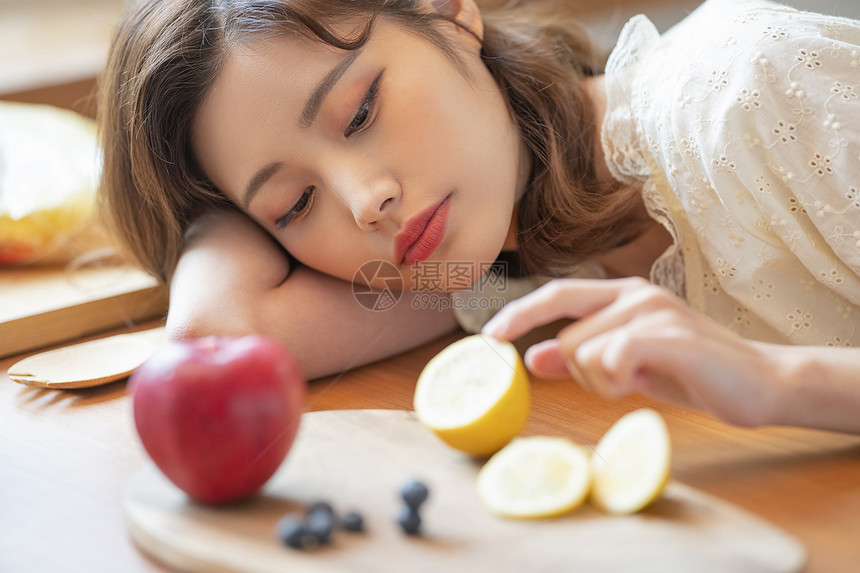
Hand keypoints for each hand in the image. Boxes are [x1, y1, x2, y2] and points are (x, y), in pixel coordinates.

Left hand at [482, 277, 784, 426]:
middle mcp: (635, 293)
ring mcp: (653, 310)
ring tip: (643, 381)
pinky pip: (612, 359)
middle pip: (567, 338)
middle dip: (584, 374)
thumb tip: (534, 357)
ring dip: (605, 382)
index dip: (520, 312)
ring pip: (584, 353)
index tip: (490, 336)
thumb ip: (582, 358)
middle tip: (624, 383)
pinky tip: (644, 383)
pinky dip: (618, 381)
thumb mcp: (628, 366)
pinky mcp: (668, 334)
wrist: (760, 384)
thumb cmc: (691, 371)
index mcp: (623, 294)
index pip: (557, 293)